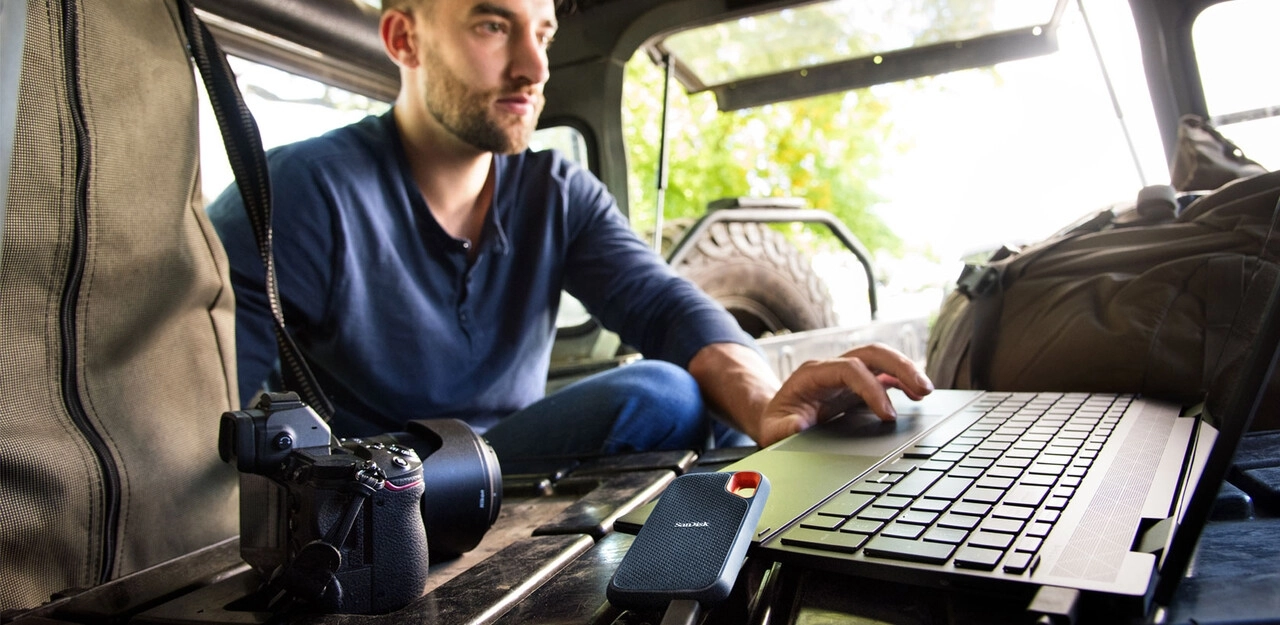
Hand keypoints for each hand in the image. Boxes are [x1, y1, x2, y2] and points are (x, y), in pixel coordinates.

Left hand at [754, 343, 933, 447]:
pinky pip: (883, 374)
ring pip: (881, 359)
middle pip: (870, 353)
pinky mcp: (856, 384)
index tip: (888, 415)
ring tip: (926, 391)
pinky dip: (902, 381)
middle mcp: (832, 367)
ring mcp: (846, 373)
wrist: (777, 419)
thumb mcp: (773, 430)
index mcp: (813, 374)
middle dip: (899, 367)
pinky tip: (917, 395)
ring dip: (906, 370)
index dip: (871, 389)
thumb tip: (797, 427)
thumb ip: (783, 430)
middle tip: (923, 389)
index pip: (849, 369)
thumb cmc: (776, 423)